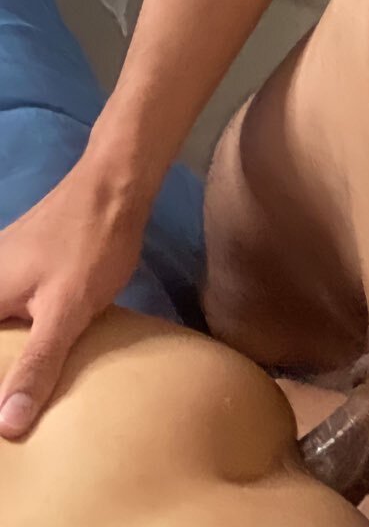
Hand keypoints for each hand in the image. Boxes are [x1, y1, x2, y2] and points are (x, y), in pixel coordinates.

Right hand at [0, 155, 148, 437]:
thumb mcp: (65, 311)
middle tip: (16, 408)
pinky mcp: (25, 263)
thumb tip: (7, 426)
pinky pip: (12, 306)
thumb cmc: (89, 245)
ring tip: (23, 393)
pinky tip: (41, 353)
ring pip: (3, 322)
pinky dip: (21, 332)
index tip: (5, 406)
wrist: (116, 183)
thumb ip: (36, 366)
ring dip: (11, 354)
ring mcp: (3, 267)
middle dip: (4, 368)